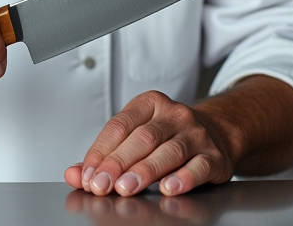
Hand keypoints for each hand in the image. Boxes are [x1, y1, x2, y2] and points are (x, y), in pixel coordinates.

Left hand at [64, 91, 237, 196]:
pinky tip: (168, 187)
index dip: (101, 151)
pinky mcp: (214, 156)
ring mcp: (196, 134)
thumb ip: (105, 154)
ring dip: (145, 171)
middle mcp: (174, 115)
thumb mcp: (136, 133)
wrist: (217, 131)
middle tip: (102, 185)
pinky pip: (199, 166)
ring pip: (169, 151)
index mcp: (149, 104)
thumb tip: (75, 174)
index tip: (88, 175)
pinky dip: (183, 178)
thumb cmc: (168, 135)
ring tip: (126, 187)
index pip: (119, 125)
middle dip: (118, 163)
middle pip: (142, 138)